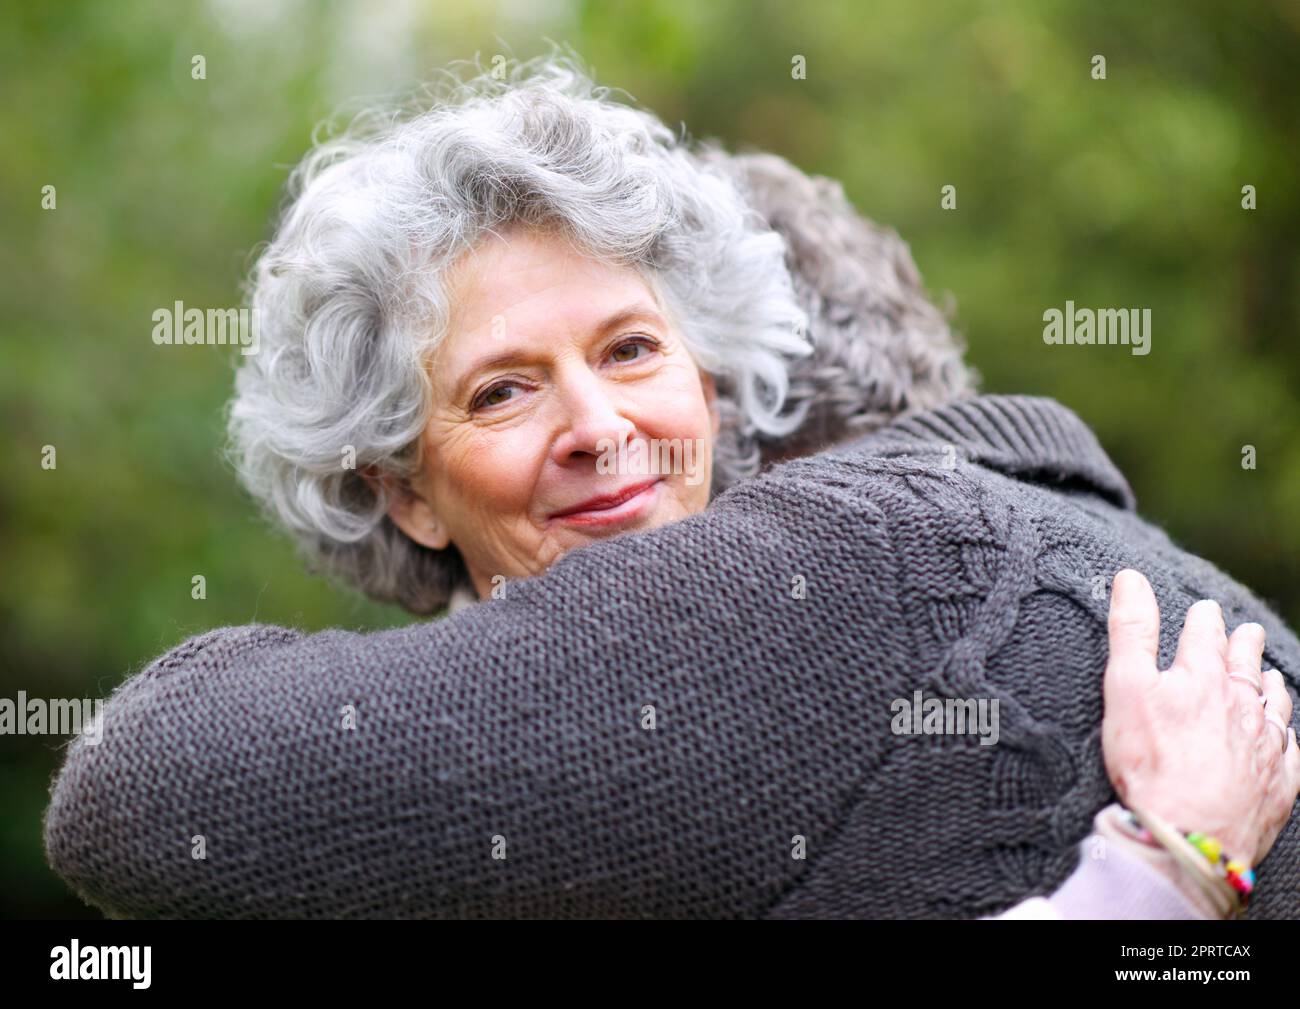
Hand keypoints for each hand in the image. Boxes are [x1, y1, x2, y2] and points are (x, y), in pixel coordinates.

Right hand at [1102, 569, 1299, 865]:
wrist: (1188, 835)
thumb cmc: (1150, 762)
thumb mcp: (1125, 686)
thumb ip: (1131, 630)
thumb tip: (1131, 578)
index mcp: (1203, 679)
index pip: (1205, 636)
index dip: (1203, 620)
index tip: (1205, 611)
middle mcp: (1242, 706)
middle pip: (1246, 666)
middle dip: (1244, 646)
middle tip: (1247, 632)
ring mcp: (1265, 746)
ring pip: (1274, 706)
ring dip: (1270, 687)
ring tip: (1269, 677)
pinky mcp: (1277, 784)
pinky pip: (1289, 752)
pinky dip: (1286, 736)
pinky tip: (1284, 735)